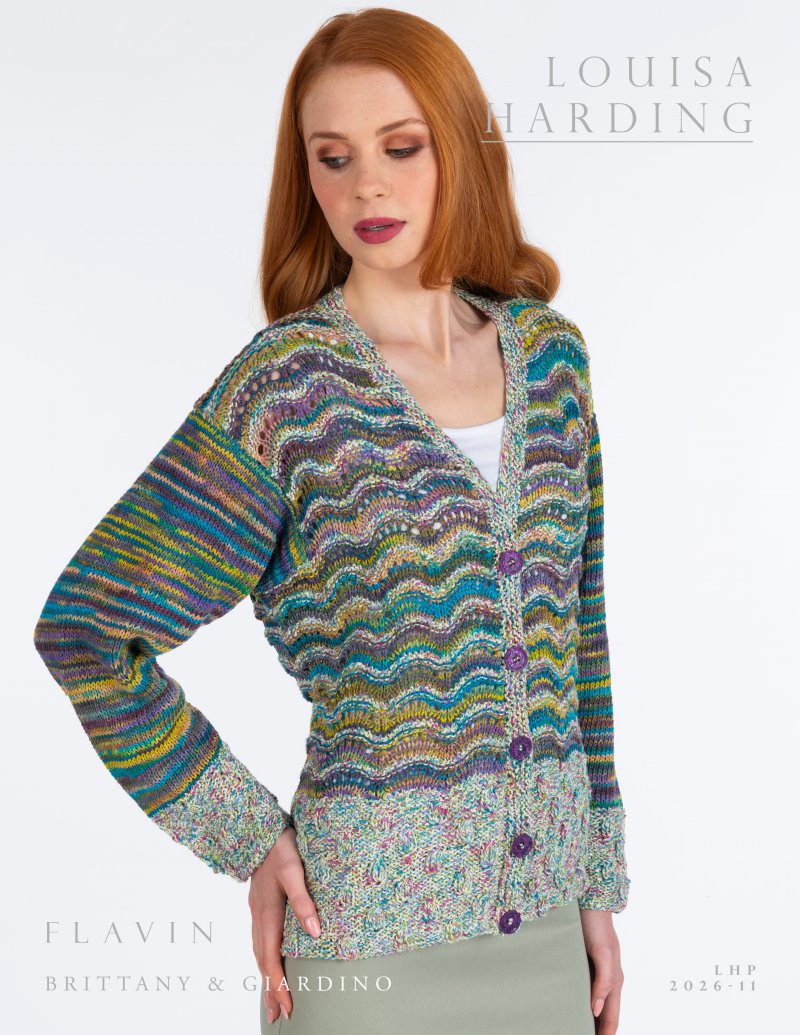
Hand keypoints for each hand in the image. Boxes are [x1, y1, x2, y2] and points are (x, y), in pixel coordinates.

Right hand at [249, 825, 321, 1024]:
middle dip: (271, 989)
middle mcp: (258, 917)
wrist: (260, 829)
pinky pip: (260, 939)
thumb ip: (303, 901)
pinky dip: (264, 957)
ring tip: (273, 996)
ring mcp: (257, 911)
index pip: (271, 959)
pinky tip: (270, 959)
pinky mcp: (259, 904)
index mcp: (267, 913)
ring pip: (259, 951)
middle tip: (278, 1015)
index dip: (279, 984)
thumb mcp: (295, 871)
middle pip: (262, 961)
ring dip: (266, 976)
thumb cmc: (280, 848)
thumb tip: (315, 932)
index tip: (288, 1006)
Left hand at [578, 908, 623, 1033]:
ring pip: (595, 1005)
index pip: (612, 1018)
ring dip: (590, 1019)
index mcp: (615, 981)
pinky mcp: (586, 964)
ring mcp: (598, 973)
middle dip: (598, 1030)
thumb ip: (603, 982)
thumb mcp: (603, 954)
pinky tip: (569, 1005)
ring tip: (575, 1028)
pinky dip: (581, 1003)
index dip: (606, 1034)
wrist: (589, 903)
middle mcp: (608, 980)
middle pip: (605, 1015)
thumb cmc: (598, 926)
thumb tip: (597, 1010)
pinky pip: (586, 990)